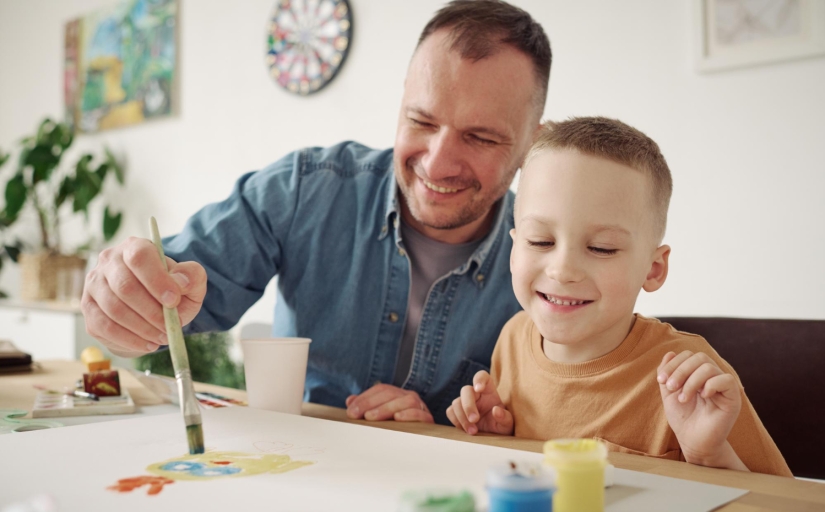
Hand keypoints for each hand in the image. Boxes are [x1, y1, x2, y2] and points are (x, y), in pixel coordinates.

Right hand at [81, 237, 206, 357]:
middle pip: (125, 286)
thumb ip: (192, 277)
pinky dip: (129, 339)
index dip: (157, 280)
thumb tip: (182, 282)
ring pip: (114, 309)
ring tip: (162, 337)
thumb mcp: (189, 282)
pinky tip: (147, 344)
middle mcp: (109, 261)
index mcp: (134, 247)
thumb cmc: (170, 290)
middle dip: (151, 311)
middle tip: (169, 326)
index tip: (173, 300)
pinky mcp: (88, 308)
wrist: (152, 308)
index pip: (140, 258)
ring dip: (142, 328)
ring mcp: (94, 284)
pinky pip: (104, 327)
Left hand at [345, 383, 432, 422]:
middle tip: (357, 415)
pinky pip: (420, 413)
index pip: (381, 389)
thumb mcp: (380, 417)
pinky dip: (408, 414)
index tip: (351, 411)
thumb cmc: (397, 428)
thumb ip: (365, 407)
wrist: (422, 443)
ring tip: (371, 417)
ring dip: (386, 408)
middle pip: (390, 393)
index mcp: (398, 394)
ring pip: (405, 401)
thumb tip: (350, 401)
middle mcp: (409, 397)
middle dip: (371, 403)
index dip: (365, 398)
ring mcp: (420, 407)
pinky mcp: (428, 420)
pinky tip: (397, 418)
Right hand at [446, 371, 512, 435]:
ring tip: (473, 431)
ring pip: (456, 402)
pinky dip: (456, 421)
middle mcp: (476, 395)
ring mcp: (465, 403)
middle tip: (474, 420)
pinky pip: (450, 412)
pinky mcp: (457, 413)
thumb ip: (505, 418)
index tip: (479, 389)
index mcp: (489, 391)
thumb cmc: (502, 427)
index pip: (482, 376)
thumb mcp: (508, 425)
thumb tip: (496, 410)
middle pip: (465, 390)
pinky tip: (465, 430)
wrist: (494, 438)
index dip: (479, 379)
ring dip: (462, 417)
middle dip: (468, 406)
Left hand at [657, 351, 745, 469]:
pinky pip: (726, 380)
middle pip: (699, 357)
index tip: (661, 380)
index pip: (688, 355)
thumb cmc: (683, 418)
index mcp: (698, 373)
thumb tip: (669, 353)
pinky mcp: (733, 397)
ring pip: (709, 367)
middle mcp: (713, 376)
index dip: (673, 364)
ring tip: (683, 398)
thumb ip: (668, 373)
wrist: (693, 441)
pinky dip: (710, 385)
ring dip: (691, 381)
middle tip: (671, 388)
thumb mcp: (669, 393)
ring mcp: (723, 386)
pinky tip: (702, 397)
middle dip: (680, 371)